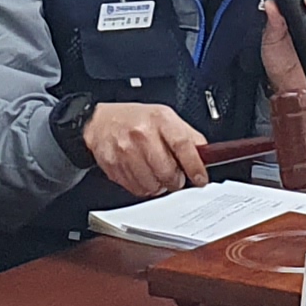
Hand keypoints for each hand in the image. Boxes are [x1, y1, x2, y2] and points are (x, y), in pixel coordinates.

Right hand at [82, 100, 210, 197]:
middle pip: (167, 171)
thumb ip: (187, 135)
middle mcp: (141, 134)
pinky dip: (143, 187)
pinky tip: (142, 174)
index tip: (200, 179)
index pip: (183, 145)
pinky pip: (136, 188)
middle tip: (175, 176)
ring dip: (159, 185)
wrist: (99, 121)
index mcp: (159, 119)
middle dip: (176, 180)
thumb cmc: (135, 119)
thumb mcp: (165, 117)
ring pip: (152, 185)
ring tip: (156, 174)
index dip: (194, 166)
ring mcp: (125, 151)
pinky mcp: (113, 166)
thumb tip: (205, 155)